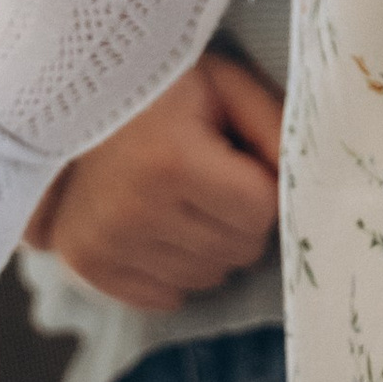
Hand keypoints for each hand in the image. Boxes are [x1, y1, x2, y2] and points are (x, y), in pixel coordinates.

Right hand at [24, 53, 282, 309]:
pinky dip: (175, 268)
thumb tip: (314, 179)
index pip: (261, 210)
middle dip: (240, 217)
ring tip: (184, 197)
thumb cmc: (160, 86)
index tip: (239, 158)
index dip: (262, 185)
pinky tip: (160, 224)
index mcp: (172, 161)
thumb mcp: (224, 85)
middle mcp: (134, 212)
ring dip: (210, 245)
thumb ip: (274, 127)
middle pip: (238, 250)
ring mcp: (105, 244)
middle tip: (213, 176)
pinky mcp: (86, 265)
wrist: (68, 96)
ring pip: (206, 278)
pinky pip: (165, 297)